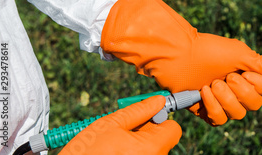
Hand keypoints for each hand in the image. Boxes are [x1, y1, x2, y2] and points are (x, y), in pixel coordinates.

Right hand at [59, 96, 180, 153]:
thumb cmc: (87, 152)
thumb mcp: (110, 124)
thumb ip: (138, 110)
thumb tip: (158, 101)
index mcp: (152, 147)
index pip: (173, 128)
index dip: (160, 118)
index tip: (146, 115)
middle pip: (162, 139)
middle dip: (147, 130)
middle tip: (123, 129)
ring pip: (152, 148)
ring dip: (138, 142)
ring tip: (115, 143)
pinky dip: (133, 152)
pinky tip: (115, 152)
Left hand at [101, 0, 261, 125]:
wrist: (177, 55)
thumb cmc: (208, 50)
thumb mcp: (239, 55)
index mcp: (248, 74)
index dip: (260, 85)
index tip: (246, 72)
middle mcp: (238, 89)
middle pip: (255, 104)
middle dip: (241, 92)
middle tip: (226, 77)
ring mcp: (222, 100)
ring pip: (238, 114)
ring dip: (225, 99)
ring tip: (212, 84)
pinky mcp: (207, 109)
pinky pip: (219, 120)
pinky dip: (213, 107)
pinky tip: (203, 93)